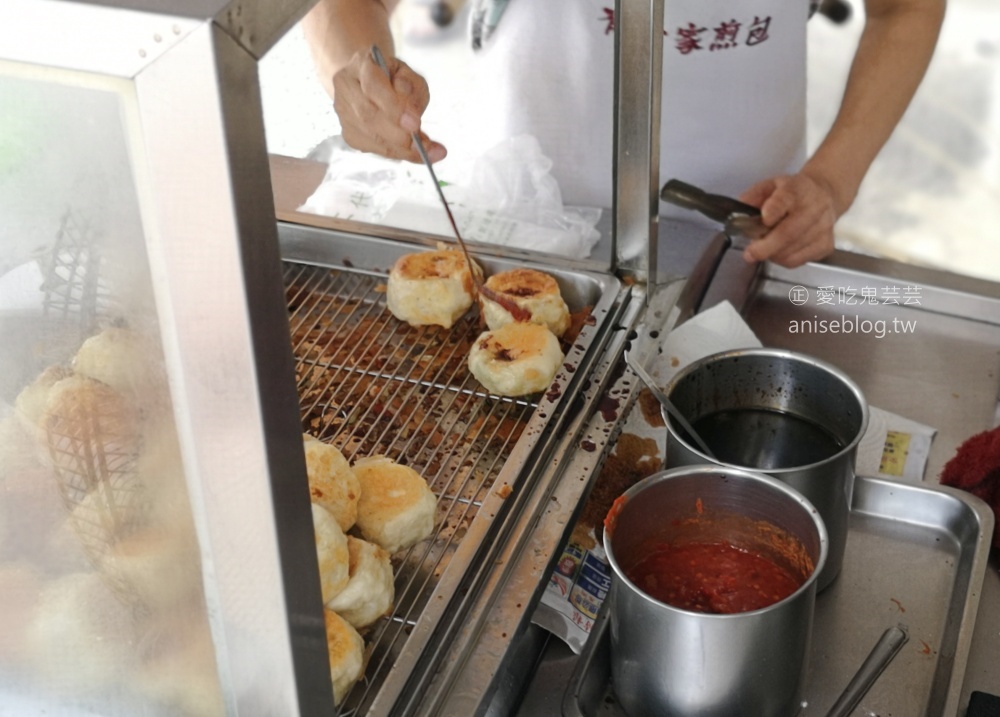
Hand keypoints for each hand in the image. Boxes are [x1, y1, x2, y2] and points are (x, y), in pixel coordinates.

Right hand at [332, 50, 446, 162]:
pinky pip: (372, 147)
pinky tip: (412, 153)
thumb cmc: (393, 77)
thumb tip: (411, 110)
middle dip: (398, 134)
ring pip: (369, 135)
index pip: (373, 86)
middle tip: (422, 144)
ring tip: (426, 152)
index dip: (394, 107)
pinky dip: (395, 153)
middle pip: (368, 115)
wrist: (369, 83)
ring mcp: (343, 112)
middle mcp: (345, 87)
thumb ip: (413, 87)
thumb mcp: (409, 73)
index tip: (415, 124)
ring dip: (399, 148)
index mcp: (360, 64)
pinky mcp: (348, 132)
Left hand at [738, 172, 838, 267]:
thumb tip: (739, 211)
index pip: (787, 198)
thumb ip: (753, 196)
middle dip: (765, 247)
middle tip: (750, 253)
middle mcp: (814, 208)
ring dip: (771, 254)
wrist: (825, 194)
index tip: (764, 218)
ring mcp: (823, 228)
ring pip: (791, 251)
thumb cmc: (793, 193)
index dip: (774, 209)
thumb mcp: (771, 185)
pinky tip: (780, 251)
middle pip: (789, 233)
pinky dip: (783, 260)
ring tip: (765, 247)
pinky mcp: (826, 245)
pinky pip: (798, 261)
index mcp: (797, 189)